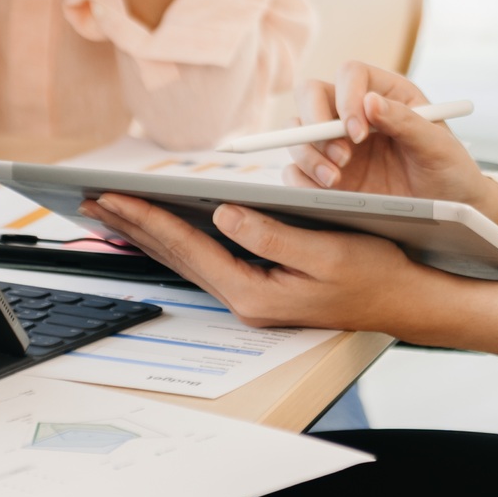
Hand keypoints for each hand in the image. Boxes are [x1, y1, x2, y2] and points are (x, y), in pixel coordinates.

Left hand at [78, 194, 440, 332]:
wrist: (407, 301)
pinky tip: (161, 226)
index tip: (113, 195)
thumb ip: (272, 234)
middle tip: (91, 198)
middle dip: (133, 224)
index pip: (188, 248)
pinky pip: (206, 260)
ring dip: (148, 232)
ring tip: (112, 209)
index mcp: (255, 291)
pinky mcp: (261, 287)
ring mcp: (251, 296)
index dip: (148, 218)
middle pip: (176, 256)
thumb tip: (225, 215)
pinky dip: (177, 239)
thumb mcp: (328, 250)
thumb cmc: (376, 272)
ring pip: (187, 259)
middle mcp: (245, 299)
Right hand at [289, 62, 497, 232]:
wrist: (449, 211)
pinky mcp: (326, 175)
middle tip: (340, 157)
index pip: (350, 75)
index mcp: (386, 94)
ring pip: (298, 132)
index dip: (346, 97)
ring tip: (335, 181)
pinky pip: (295, 169)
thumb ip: (406, 122)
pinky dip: (300, 179)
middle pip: (310, 95)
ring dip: (308, 154)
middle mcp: (355, 113)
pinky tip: (324, 192)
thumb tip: (369, 102)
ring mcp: (337, 144)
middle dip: (315, 123)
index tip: (358, 132)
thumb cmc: (450, 170)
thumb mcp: (438, 146)